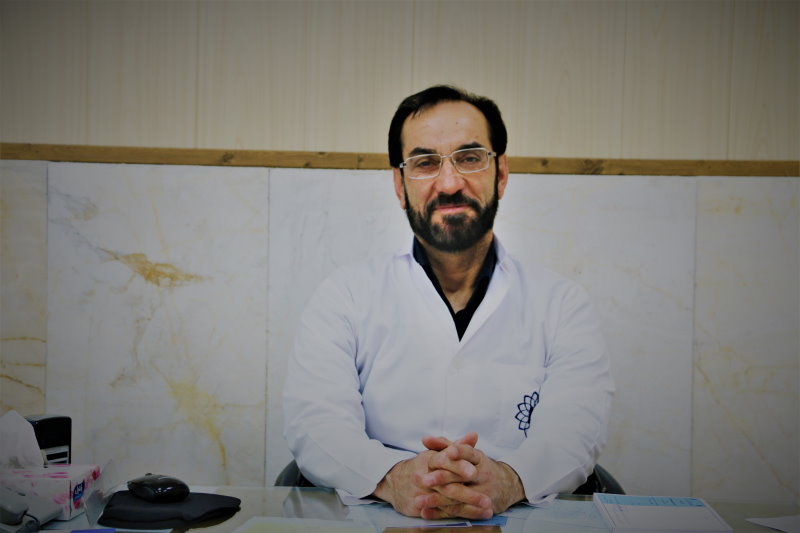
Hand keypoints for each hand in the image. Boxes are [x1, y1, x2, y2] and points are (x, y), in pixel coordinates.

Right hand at [372, 448, 488, 517]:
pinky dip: (458, 516)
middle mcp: (422, 477)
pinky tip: (475, 517)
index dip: (459, 467)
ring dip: (468, 508)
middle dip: (468, 494)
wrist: (394, 482)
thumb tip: (474, 435)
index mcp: (429, 459)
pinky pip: (440, 514)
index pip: (444, 462)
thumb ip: (458, 445)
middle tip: (487, 499)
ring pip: (446, 502)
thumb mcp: (438, 453)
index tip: (474, 472)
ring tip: (487, 510)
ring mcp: (418, 493)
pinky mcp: (416, 508)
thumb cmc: (423, 466)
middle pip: (446, 486)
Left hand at [416, 433, 525, 518]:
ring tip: (419, 500)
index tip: (447, 453)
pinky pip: (459, 512)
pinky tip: (426, 512)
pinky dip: (441, 513)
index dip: (459, 452)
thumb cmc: (479, 466)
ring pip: (458, 497)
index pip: (469, 453)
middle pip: (462, 477)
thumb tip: (425, 439)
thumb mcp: (467, 453)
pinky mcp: (480, 509)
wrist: (507, 486)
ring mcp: (483, 493)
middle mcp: (483, 475)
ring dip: (437, 499)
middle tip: (423, 480)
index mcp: (479, 458)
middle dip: (442, 478)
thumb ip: (445, 445)